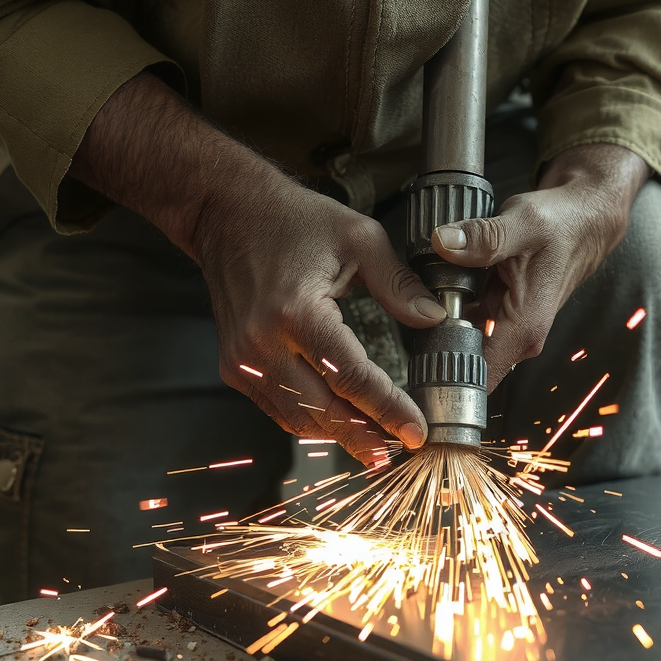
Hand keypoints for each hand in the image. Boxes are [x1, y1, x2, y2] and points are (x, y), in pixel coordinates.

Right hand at [71, 72, 444, 462]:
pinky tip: (342, 426)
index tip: (417, 431)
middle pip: (323, 409)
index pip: (352, 376)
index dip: (388, 409)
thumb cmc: (292, 220)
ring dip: (340, 435)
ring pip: (298, 418)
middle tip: (402, 447)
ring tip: (378, 444)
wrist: (226, 213)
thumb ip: (398, 282)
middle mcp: (263, 343)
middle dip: (366, 434)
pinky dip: (313, 421)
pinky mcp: (234, 366)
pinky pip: (278, 407)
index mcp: (296, 311)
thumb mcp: (358, 237)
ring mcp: (243, 359)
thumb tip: (434, 318)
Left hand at [431, 143, 649, 388]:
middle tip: (410, 309)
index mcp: (524, 328)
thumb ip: (484, 237)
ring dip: (439, 323)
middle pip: (463, 361)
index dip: (445, 379)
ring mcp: (509, 328)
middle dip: (432, 342)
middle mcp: (518, 337)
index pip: (479, 379)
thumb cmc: (564, 225)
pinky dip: (451, 308)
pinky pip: (467, 322)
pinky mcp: (502, 315)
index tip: (414, 367)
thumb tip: (443, 243)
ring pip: (461, 340)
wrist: (584, 220)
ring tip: (422, 292)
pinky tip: (441, 287)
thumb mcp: (522, 224)